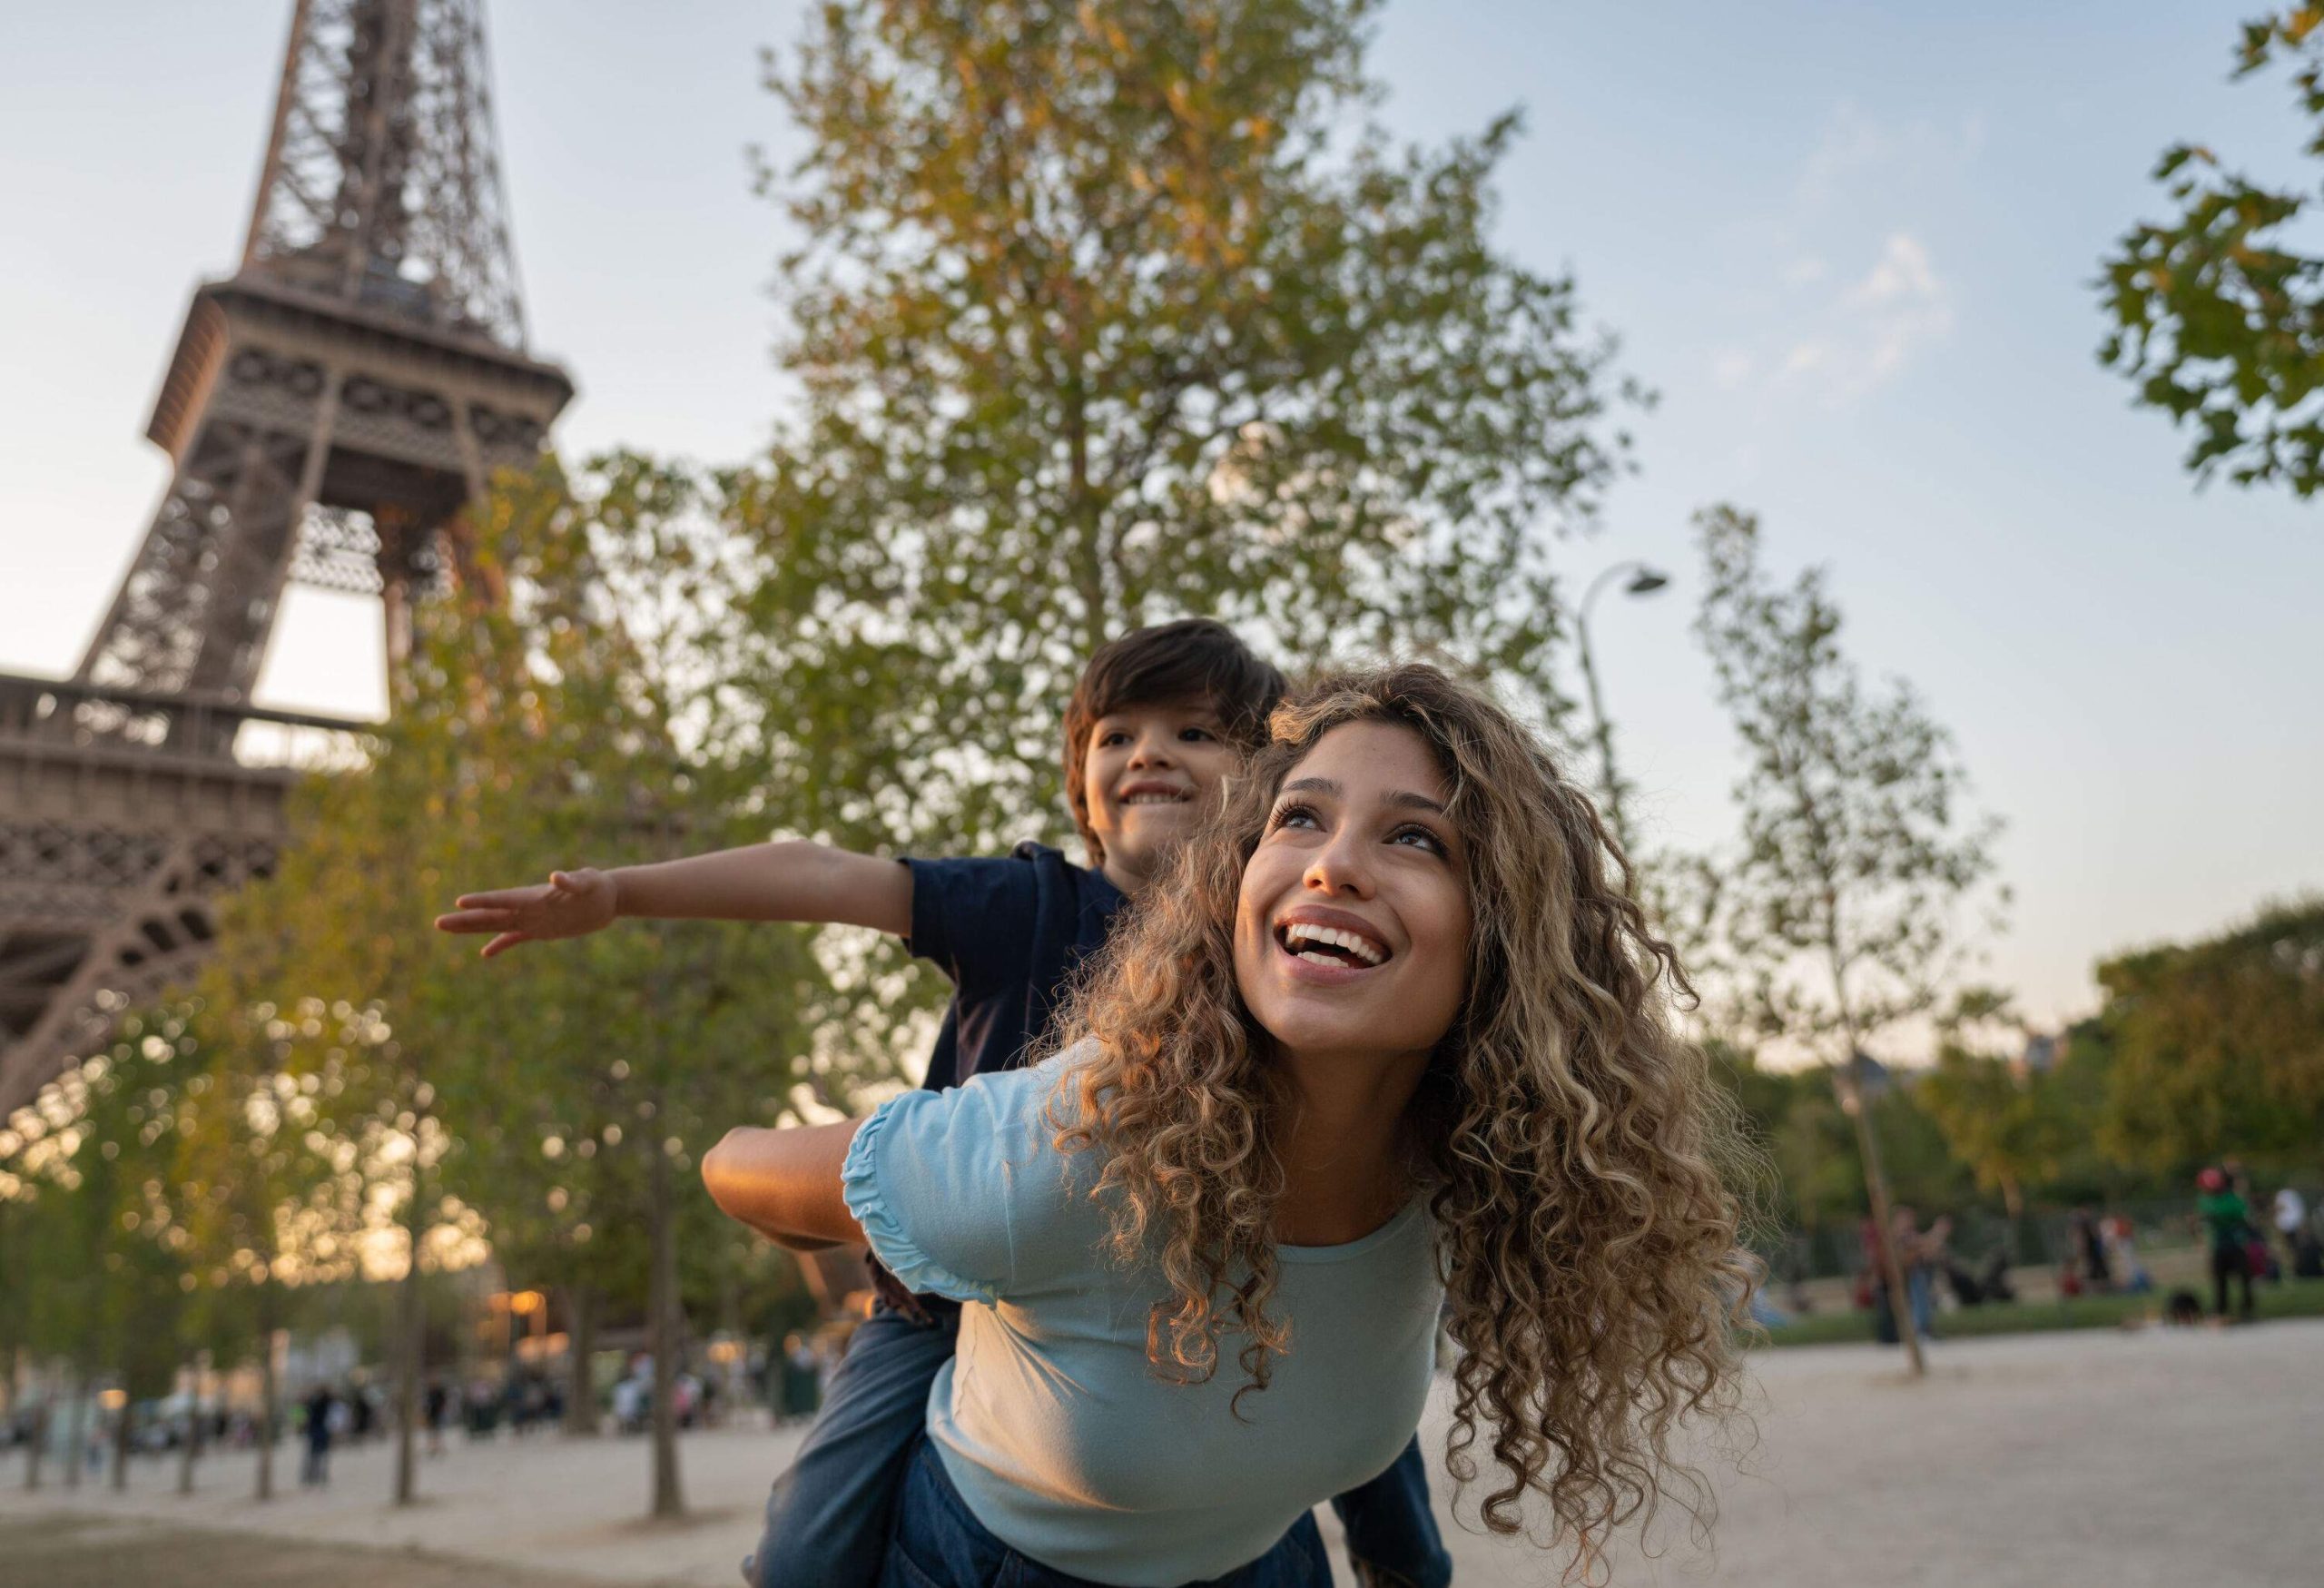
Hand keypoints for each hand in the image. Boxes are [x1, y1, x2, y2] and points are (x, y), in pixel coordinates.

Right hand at [435, 869, 618, 957]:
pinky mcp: (542, 930)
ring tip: (445, 928)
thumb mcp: (587, 883)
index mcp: (535, 896)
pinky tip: (485, 953)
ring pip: (496, 925)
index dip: (483, 901)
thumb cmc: (598, 886)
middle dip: (465, 920)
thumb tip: (556, 877)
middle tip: (438, 923)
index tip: (459, 903)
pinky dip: (501, 945)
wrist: (608, 897)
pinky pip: (516, 938)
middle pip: (491, 914)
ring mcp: (532, 919)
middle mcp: (528, 907)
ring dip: (473, 929)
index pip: (503, 899)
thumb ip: (571, 881)